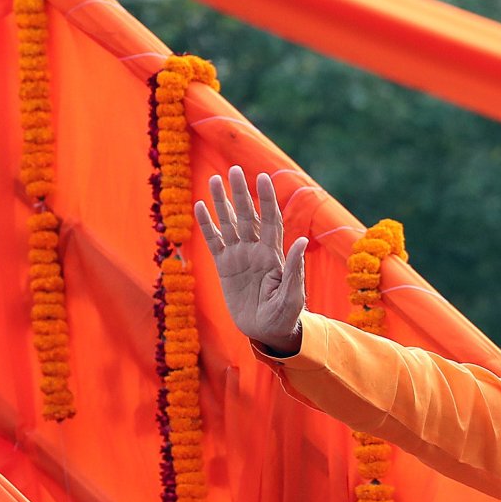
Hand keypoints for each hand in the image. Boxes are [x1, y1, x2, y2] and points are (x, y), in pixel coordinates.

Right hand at [194, 165, 307, 354]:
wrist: (267, 331)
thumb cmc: (285, 316)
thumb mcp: (293, 296)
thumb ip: (294, 270)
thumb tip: (301, 242)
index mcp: (274, 255)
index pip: (270, 220)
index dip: (267, 200)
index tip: (263, 178)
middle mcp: (256, 250)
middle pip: (247, 216)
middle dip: (241, 193)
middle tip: (234, 170)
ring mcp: (239, 257)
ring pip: (229, 224)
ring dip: (221, 203)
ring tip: (213, 179)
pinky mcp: (224, 267)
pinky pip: (214, 242)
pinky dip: (206, 225)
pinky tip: (199, 207)